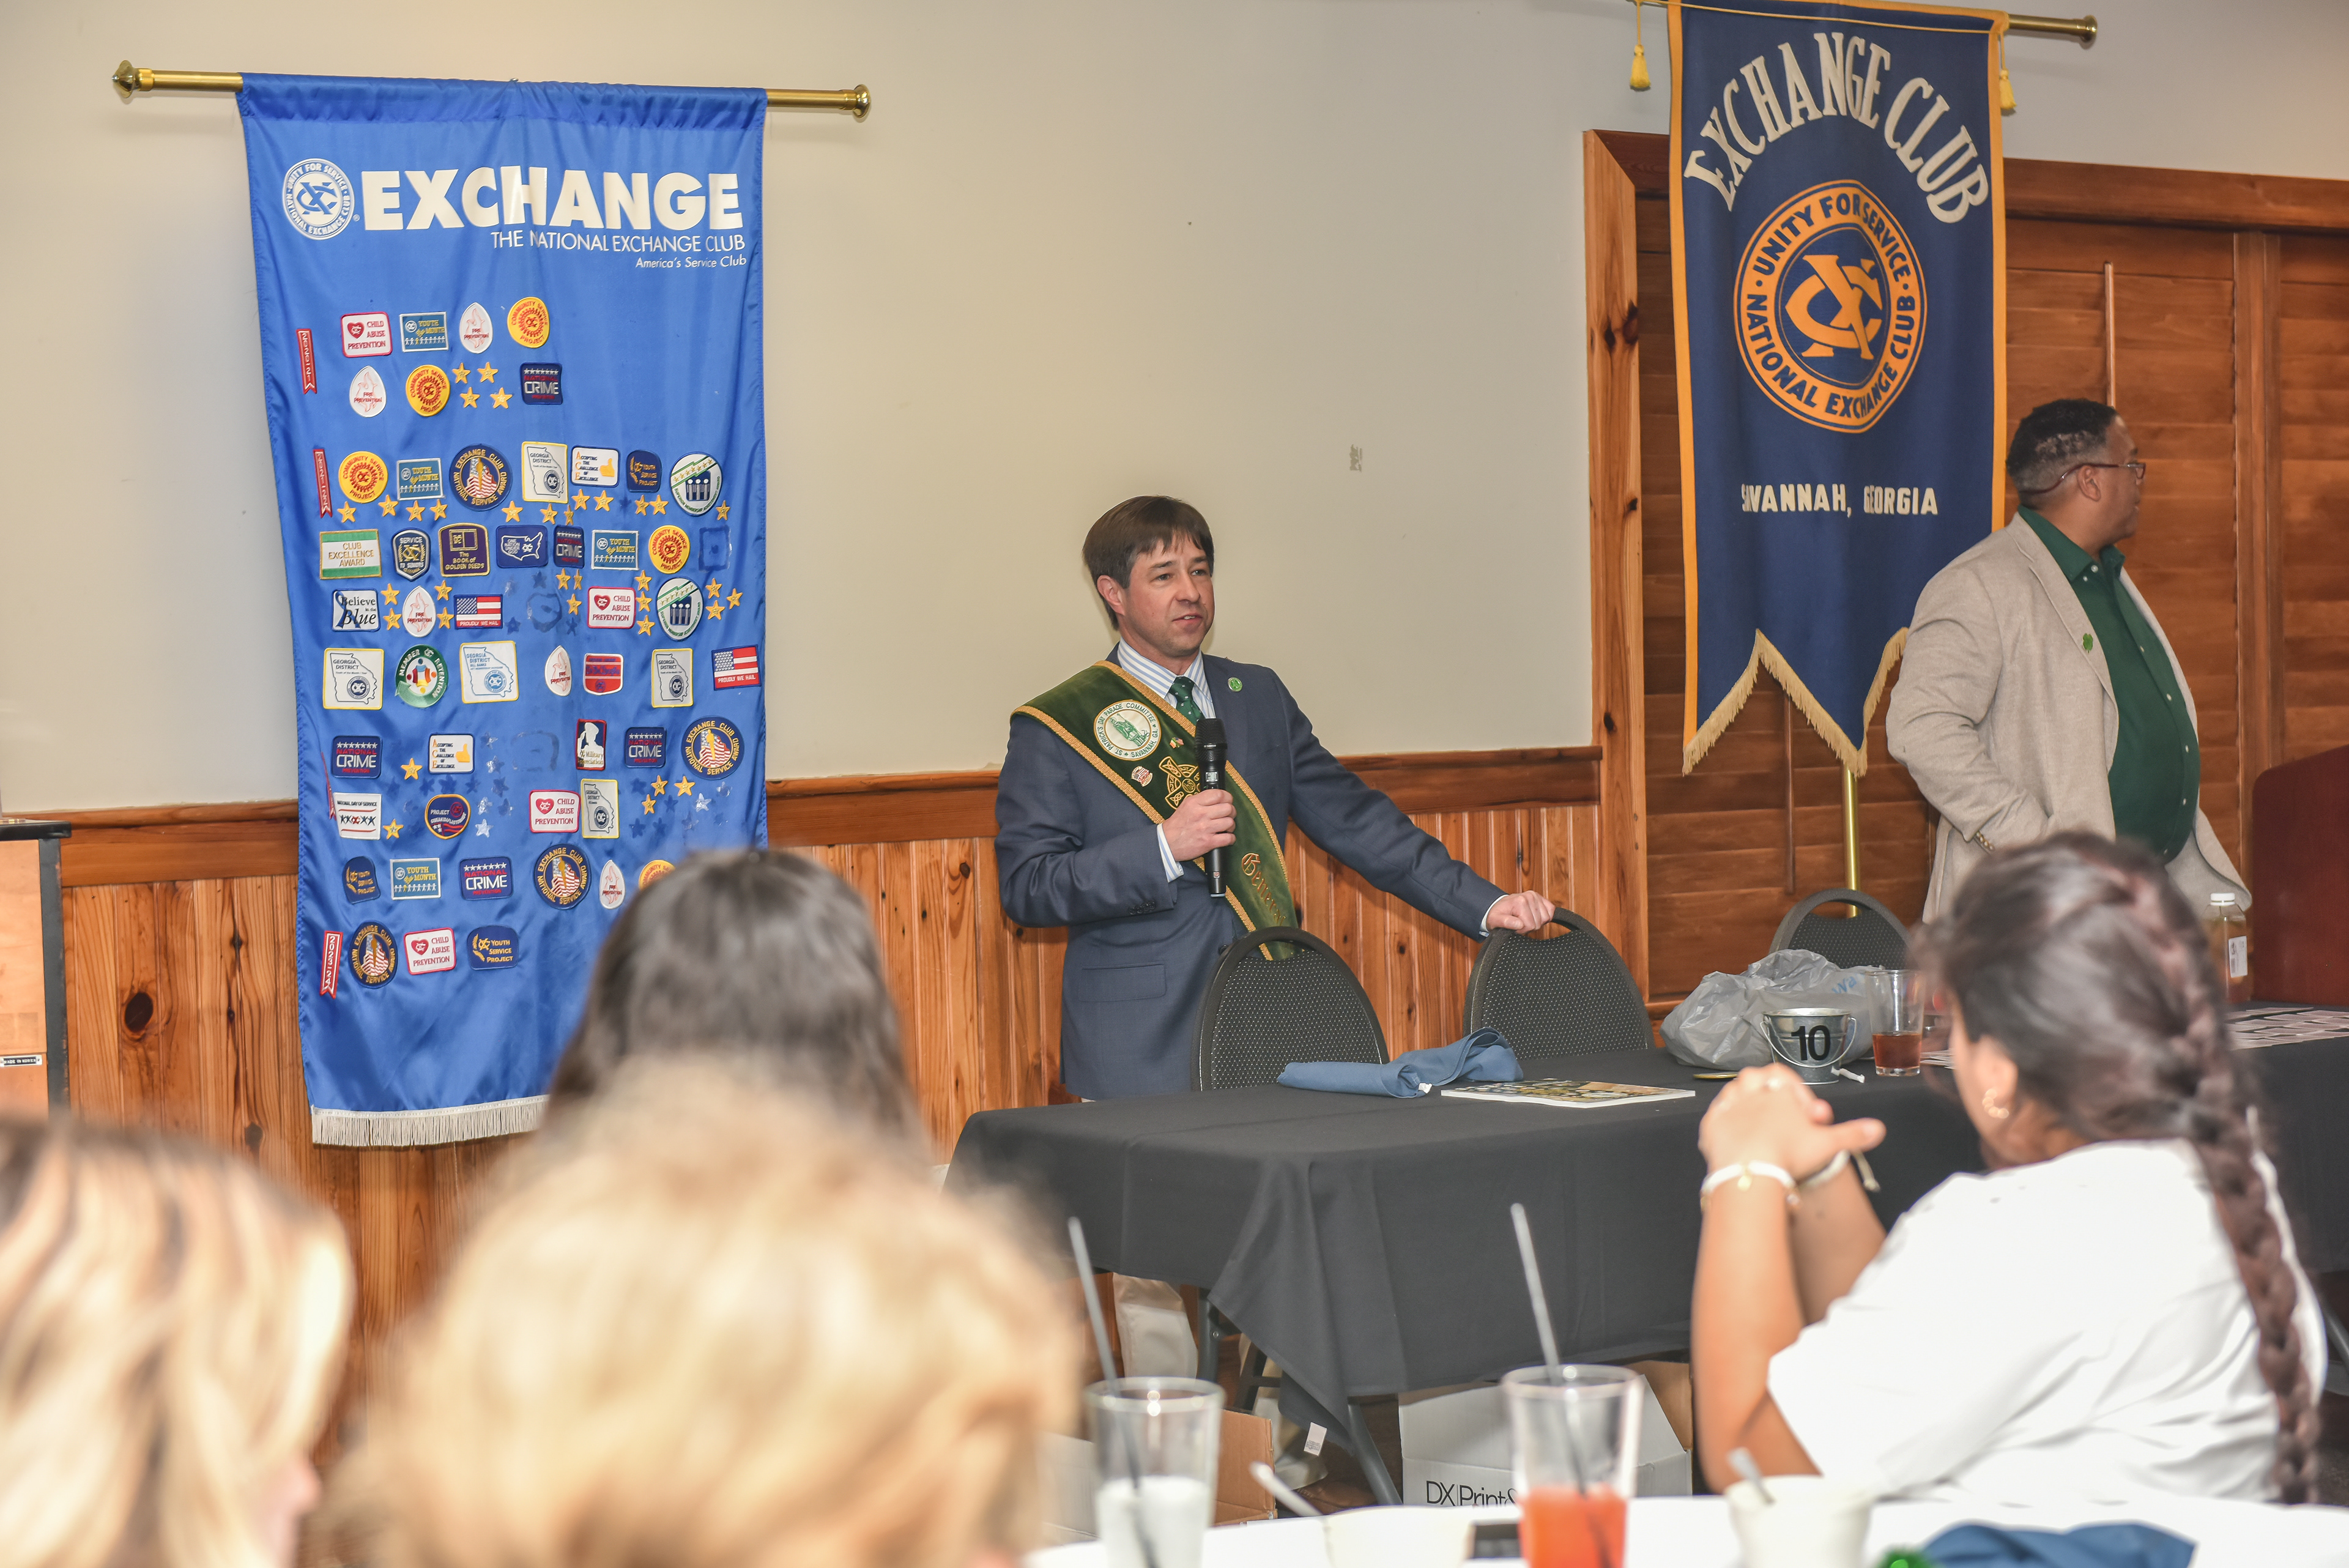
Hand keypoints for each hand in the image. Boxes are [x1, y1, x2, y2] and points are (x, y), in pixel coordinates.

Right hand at [1163, 789, 1235, 861]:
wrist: (1167, 843)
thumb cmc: (1177, 825)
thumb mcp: (1185, 806)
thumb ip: (1200, 800)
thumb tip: (1216, 798)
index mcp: (1195, 803)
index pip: (1219, 794)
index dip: (1228, 797)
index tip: (1228, 801)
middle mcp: (1201, 814)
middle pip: (1228, 808)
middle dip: (1231, 812)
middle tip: (1228, 815)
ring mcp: (1205, 828)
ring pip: (1230, 822)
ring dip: (1231, 826)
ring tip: (1226, 828)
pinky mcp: (1208, 842)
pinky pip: (1228, 838)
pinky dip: (1230, 839)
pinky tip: (1226, 838)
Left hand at [1485, 892, 1556, 932]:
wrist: (1498, 906)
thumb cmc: (1497, 914)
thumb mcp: (1495, 920)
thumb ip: (1505, 922)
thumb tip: (1519, 924)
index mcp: (1520, 901)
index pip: (1530, 925)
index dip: (1521, 930)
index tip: (1514, 926)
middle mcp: (1530, 896)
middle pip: (1538, 923)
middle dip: (1528, 927)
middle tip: (1518, 923)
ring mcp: (1536, 896)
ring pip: (1546, 919)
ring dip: (1536, 923)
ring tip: (1525, 919)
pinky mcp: (1542, 898)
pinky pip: (1551, 911)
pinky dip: (1544, 917)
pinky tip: (1534, 917)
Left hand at [1697, 1063, 1885, 1180]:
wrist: (1751, 1172)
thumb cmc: (1788, 1154)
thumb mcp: (1828, 1144)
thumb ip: (1853, 1134)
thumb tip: (1877, 1129)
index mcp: (1777, 1092)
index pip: (1782, 1075)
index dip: (1794, 1090)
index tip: (1804, 1113)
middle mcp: (1751, 1094)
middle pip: (1755, 1078)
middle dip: (1767, 1091)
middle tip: (1778, 1112)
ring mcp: (1728, 1108)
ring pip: (1733, 1091)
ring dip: (1744, 1101)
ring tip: (1758, 1121)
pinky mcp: (1711, 1125)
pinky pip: (1716, 1115)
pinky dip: (1725, 1121)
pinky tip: (1736, 1134)